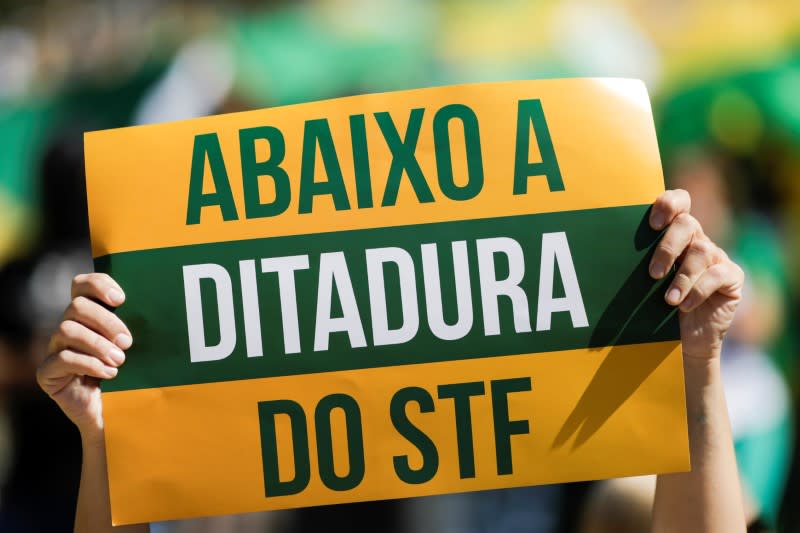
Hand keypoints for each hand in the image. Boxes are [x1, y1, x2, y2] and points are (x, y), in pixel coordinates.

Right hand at [37, 273, 131, 439]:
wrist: (112, 414)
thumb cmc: (128, 375)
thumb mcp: (133, 348)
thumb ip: (134, 328)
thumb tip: (153, 308)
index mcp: (87, 316)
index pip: (81, 285)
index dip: (98, 285)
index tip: (121, 299)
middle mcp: (68, 328)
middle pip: (76, 306)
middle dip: (105, 321)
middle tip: (127, 341)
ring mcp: (55, 349)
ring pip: (67, 330)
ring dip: (98, 344)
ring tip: (120, 360)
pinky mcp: (48, 372)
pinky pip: (62, 358)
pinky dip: (89, 364)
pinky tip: (110, 373)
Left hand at [648, 189, 744, 359]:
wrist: (686, 338)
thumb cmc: (658, 306)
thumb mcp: (646, 282)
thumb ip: (638, 263)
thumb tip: (607, 254)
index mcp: (676, 234)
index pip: (679, 201)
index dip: (669, 204)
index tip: (652, 224)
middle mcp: (698, 240)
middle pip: (687, 223)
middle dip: (667, 248)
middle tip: (653, 274)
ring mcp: (717, 257)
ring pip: (702, 251)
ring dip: (682, 277)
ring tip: (669, 300)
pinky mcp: (732, 276)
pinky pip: (717, 274)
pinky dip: (697, 291)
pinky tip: (684, 306)